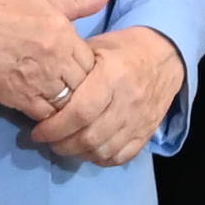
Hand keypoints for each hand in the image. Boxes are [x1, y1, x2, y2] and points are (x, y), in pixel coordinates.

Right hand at [0, 0, 112, 122]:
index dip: (90, 68)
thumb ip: (77, 2)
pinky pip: (47, 116)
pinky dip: (50, 117)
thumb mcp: (41, 0)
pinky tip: (46, 110)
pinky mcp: (21, 99)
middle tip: (73, 88)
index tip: (80, 69)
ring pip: (69, 103)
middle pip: (85, 85)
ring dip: (68, 105)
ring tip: (63, 102)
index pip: (94, 61)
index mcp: (64, 33)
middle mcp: (57, 59)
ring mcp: (40, 81)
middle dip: (83, 88)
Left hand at [29, 22, 186, 168]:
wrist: (165, 57)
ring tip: (64, 145)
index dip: (55, 127)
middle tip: (48, 140)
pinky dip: (99, 159)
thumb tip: (42, 87)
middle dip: (62, 144)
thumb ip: (71, 66)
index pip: (81, 112)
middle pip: (90, 136)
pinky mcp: (147, 133)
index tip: (38, 131)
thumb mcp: (96, 46)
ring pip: (103, 150)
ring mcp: (140, 120)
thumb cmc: (123, 49)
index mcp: (113, 75)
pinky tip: (87, 150)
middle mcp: (128, 101)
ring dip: (77, 153)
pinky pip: (120, 157)